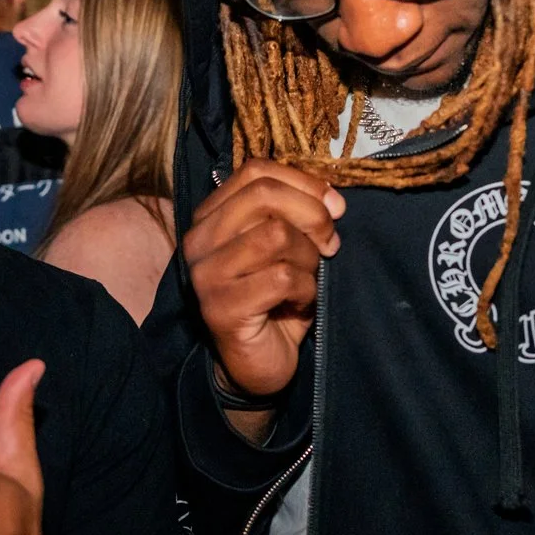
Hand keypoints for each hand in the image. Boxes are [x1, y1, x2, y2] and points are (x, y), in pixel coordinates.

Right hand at [181, 160, 343, 401]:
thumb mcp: (286, 245)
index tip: (335, 207)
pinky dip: (306, 289)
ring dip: (308, 258)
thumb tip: (333, 199)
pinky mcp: (220, 307)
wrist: (259, 363)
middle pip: (264, 196)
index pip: (255, 171)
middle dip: (312, 216)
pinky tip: (300, 303)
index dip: (303, 183)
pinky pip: (281, 278)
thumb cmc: (277, 300)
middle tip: (331, 245)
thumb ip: (296, 214)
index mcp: (211, 216)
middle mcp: (199, 239)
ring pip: (276, 235)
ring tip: (308, 279)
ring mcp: (205, 274)